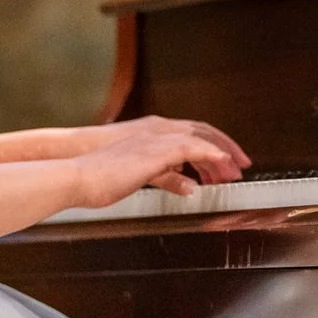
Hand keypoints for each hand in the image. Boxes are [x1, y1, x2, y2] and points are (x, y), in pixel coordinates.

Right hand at [70, 117, 249, 206]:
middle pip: (202, 132)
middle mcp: (157, 131)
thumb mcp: (141, 177)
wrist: (77, 175)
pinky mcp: (155, 151)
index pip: (191, 134)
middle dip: (225, 147)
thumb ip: (167, 178)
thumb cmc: (99, 178)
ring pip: (200, 138)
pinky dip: (210, 155)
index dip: (213, 147)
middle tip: (241, 165)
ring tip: (235, 171)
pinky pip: (192, 148)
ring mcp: (156, 139)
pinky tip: (221, 165)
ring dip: (221, 153)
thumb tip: (188, 186)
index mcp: (152, 135)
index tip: (227, 163)